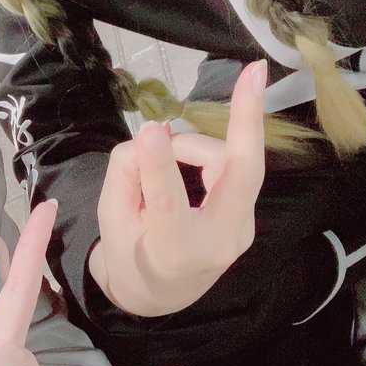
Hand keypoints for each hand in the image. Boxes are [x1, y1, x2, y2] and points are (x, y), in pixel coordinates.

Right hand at [88, 59, 266, 316]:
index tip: (151, 131)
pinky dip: (204, 154)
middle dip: (248, 119)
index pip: (167, 202)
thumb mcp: (110, 219)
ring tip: (157, 153)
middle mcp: (219, 241)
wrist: (160, 293)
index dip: (158, 164)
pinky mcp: (248, 214)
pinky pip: (234, 168)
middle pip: (241, 173)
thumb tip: (151, 137)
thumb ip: (125, 176)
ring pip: (230, 161)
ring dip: (192, 146)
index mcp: (174, 250)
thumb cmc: (129, 254)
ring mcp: (242, 228)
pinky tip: (185, 156)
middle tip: (254, 71)